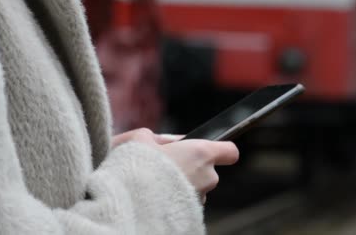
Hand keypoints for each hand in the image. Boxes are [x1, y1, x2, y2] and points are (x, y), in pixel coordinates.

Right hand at [111, 129, 238, 202]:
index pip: (229, 151)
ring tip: (157, 184)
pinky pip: (186, 205)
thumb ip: (158, 137)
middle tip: (165, 166)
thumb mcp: (139, 139)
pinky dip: (175, 201)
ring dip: (182, 186)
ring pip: (197, 189)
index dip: (221, 149)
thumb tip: (170, 142)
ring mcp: (200, 200)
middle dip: (191, 168)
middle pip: (209, 171)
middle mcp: (207, 177)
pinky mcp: (191, 217)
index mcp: (201, 153)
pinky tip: (156, 198)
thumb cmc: (135, 168)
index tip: (208, 150)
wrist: (125, 203)